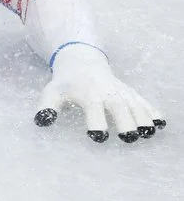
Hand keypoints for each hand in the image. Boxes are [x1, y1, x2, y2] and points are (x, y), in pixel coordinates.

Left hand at [35, 43, 164, 143]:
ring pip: (138, 107)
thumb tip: (41, 122)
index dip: (96, 124)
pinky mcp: (132, 94)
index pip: (94, 111)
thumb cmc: (66, 83)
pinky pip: (146, 104)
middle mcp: (109, 94)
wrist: (82, 62)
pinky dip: (154, 113)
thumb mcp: (53, 92)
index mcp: (89, 95)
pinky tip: (159, 124)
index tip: (97, 135)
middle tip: (129, 137)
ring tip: (148, 133)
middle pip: (121, 109)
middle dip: (126, 123)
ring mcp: (123, 94)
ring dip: (144, 120)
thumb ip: (46, 106)